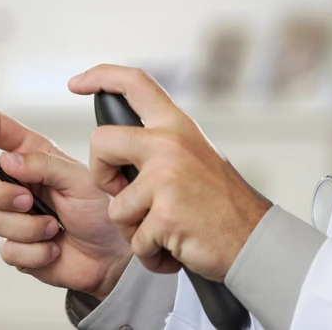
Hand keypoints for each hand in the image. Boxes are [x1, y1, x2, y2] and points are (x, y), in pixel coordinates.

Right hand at [0, 111, 131, 299]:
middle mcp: (19, 183)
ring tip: (55, 227)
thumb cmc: (102, 209)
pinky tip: (54, 248)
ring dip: (28, 227)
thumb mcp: (80, 179)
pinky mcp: (18, 246)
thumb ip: (44, 165)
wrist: (114, 255)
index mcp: (34, 156)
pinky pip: (8, 250)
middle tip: (29, 200)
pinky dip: (35, 252)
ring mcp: (15, 216)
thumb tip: (7, 161)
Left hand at [69, 65, 272, 281]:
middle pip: (101, 142)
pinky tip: (174, 248)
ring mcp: (166, 178)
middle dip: (100, 174)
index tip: (76, 82)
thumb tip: (119, 151)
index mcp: (177, 126)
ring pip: (114, 206)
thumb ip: (160, 146)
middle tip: (122, 194)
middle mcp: (169, 144)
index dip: (100, 76)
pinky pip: (135, 241)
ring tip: (165, 230)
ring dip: (133, 229)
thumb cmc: (222, 204)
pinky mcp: (165, 215)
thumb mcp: (195, 156)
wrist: (256, 239)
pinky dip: (150, 254)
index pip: (134, 84)